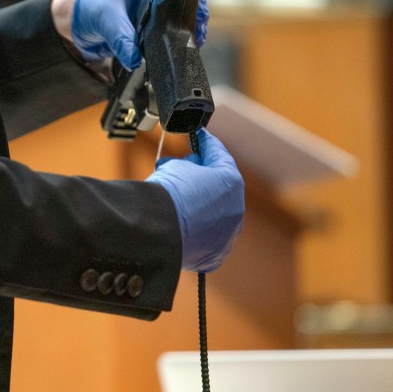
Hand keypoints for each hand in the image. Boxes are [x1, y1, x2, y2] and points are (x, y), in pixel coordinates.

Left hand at [69, 0, 208, 69]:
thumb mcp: (104, 21)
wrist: (75, 21)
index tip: (196, 14)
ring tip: (191, 43)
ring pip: (181, 10)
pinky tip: (179, 46)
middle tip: (196, 35)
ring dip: (185, 26)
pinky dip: (175, 34)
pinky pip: (172, 23)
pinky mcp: (154, 15)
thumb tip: (135, 58)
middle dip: (192, 14)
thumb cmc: (86, 7)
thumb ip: (121, 39)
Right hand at [146, 130, 243, 271]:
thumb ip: (186, 166)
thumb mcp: (175, 168)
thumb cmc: (167, 194)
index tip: (199, 137)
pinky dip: (196, 230)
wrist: (157, 232)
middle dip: (203, 176)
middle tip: (184, 168)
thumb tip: (184, 171)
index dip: (206, 145)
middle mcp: (235, 209)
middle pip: (219, 187)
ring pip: (214, 215)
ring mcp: (227, 235)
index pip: (219, 156)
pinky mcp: (214, 255)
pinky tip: (182, 225)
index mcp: (231, 182)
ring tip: (177, 200)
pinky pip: (207, 238)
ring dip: (200, 205)